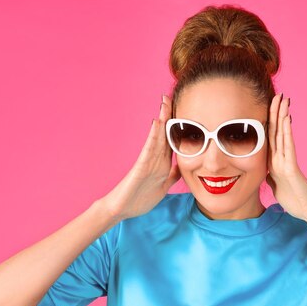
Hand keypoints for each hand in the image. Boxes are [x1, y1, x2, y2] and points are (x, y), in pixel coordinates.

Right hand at [104, 95, 180, 219]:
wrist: (122, 210)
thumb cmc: (140, 198)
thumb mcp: (163, 186)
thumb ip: (173, 176)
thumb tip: (182, 167)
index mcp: (163, 163)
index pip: (172, 140)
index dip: (178, 125)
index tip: (185, 110)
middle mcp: (155, 159)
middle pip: (164, 134)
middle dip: (168, 115)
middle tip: (171, 96)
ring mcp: (147, 162)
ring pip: (157, 137)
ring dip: (161, 120)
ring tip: (164, 103)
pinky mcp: (140, 168)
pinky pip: (148, 150)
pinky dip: (153, 137)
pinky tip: (156, 124)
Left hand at [266, 93, 306, 220]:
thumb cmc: (294, 200)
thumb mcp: (276, 185)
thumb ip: (270, 175)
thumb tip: (264, 171)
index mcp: (275, 161)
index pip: (270, 137)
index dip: (268, 121)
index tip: (267, 106)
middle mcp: (281, 158)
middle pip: (276, 131)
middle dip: (276, 112)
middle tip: (277, 94)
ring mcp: (287, 161)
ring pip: (282, 135)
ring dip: (282, 117)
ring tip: (283, 100)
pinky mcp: (291, 167)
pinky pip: (288, 146)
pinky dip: (286, 132)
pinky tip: (286, 120)